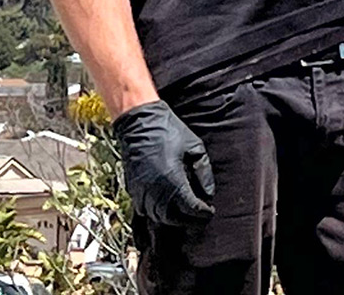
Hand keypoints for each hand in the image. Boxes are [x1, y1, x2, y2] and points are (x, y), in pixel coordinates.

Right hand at [112, 100, 214, 222]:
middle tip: (201, 216)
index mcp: (173, 181)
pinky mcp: (133, 191)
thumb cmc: (168, 131)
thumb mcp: (194, 146)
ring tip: (186, 213)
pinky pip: (146, 211)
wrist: (140, 122)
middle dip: (190, 221)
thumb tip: (209, 194)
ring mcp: (142, 193)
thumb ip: (204, 171)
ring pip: (160, 218)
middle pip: (175, 220)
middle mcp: (155, 192)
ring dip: (175, 219)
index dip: (203, 214)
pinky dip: (159, 213)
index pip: (191, 210)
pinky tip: (168, 205)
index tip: (210, 211)